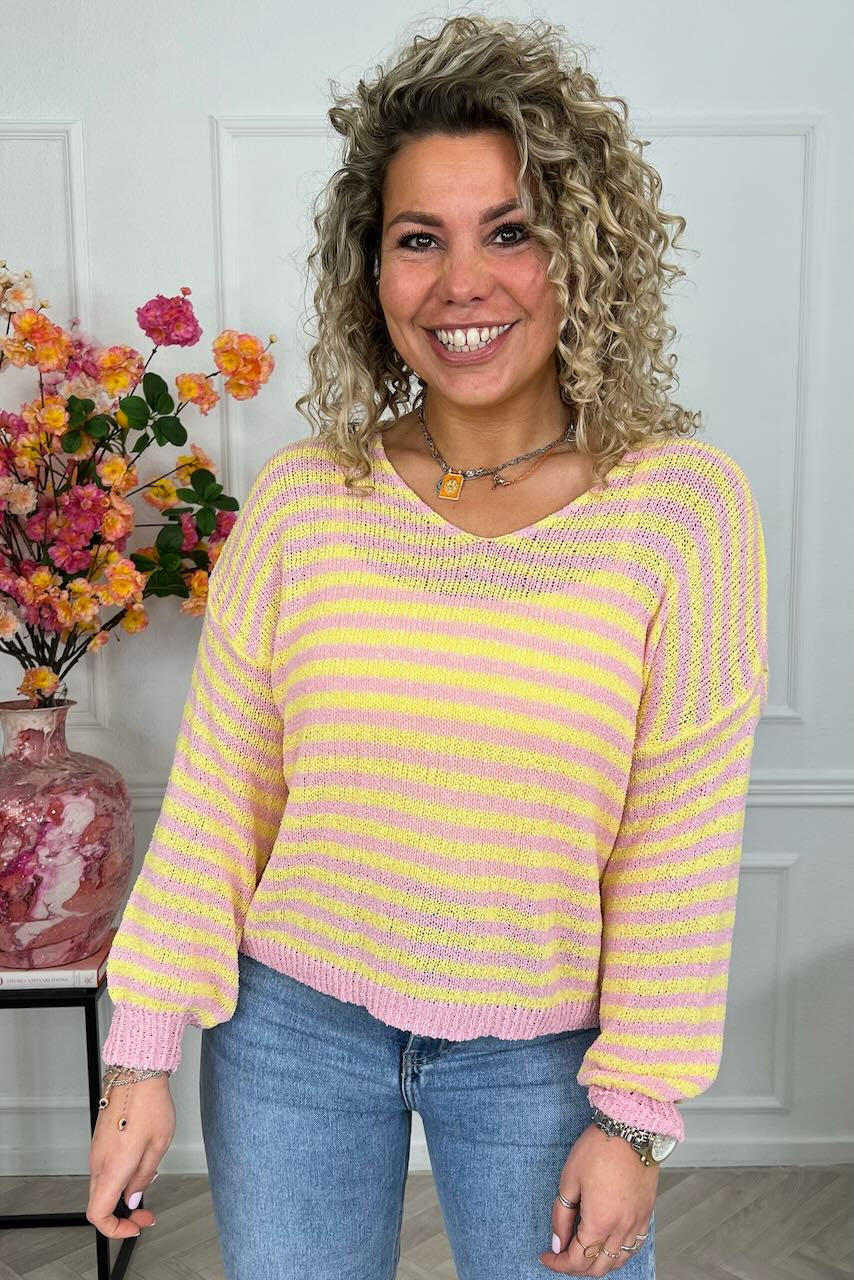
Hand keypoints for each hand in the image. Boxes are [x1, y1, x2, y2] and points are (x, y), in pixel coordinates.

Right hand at [86, 1074, 174, 1239]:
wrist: (136, 1072)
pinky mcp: (100, 1141)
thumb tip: (133, 1199)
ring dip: (122, 1194)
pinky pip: (105, 1169)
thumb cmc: (149, 1103)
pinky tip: (140, 1164)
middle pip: (99, 1204)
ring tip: (149, 1180)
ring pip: (102, 1186)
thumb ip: (144, 1177)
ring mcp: (96, 1151)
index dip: (115, 1229)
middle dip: (122, 1214)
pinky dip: (120, 1177)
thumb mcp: (158, 1145)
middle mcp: (98, 1162)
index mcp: (112, 1168)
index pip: (98, 1214)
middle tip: (145, 1212)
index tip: (135, 1224)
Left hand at [538, 1123, 658, 1274]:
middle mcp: (621, 1228)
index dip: (558, 1263)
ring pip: (619, 1261)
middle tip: (561, 1256)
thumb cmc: (600, 1147)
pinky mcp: (646, 1213)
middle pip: (598, 1267)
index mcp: (600, 1221)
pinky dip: (620, 1253)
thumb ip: (562, 1215)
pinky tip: (610, 1245)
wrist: (632, 1128)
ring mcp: (637, 1223)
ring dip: (599, 1263)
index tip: (546, 1256)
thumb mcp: (569, 1179)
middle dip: (576, 1267)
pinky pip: (634, 1246)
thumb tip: (557, 1242)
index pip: (576, 1259)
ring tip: (583, 1251)